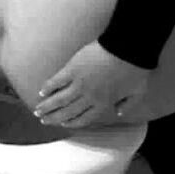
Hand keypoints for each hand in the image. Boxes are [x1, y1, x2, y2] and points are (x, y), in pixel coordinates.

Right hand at [33, 41, 149, 127]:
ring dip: (47, 106)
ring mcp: (79, 84)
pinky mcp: (73, 69)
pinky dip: (48, 87)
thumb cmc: (135, 69)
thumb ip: (127, 105)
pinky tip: (41, 90)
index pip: (84, 118)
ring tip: (37, 110)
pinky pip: (57, 81)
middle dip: (54, 117)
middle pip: (67, 112)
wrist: (128, 49)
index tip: (62, 124)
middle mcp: (89, 98)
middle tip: (43, 119)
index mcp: (103, 104)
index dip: (71, 123)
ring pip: (59, 100)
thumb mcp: (137, 93)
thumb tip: (118, 113)